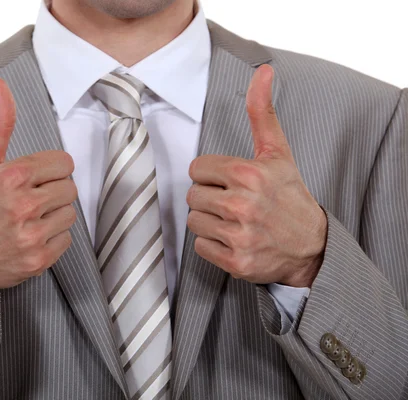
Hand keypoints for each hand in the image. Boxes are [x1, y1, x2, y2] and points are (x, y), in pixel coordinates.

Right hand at [0, 79, 76, 327]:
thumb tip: (0, 84)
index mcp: (11, 176)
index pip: (64, 163)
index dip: (50, 171)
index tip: (34, 180)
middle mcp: (22, 204)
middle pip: (70, 188)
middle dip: (52, 193)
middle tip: (30, 202)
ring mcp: (31, 234)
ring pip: (70, 214)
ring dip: (54, 217)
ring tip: (29, 221)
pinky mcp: (38, 259)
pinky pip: (66, 240)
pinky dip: (52, 240)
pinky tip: (30, 239)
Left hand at [186, 65, 326, 287]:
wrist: (311, 245)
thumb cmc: (289, 195)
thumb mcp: (277, 152)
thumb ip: (262, 113)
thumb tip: (263, 71)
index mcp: (249, 173)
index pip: (196, 168)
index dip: (211, 175)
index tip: (231, 182)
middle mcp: (243, 204)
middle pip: (192, 195)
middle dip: (209, 198)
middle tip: (234, 203)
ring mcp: (239, 235)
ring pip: (193, 221)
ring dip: (209, 221)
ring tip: (234, 221)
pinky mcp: (236, 261)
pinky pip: (200, 246)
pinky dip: (213, 244)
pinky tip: (234, 239)